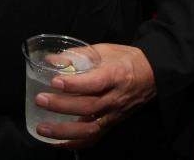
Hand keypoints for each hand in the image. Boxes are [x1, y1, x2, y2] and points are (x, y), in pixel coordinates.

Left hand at [32, 43, 155, 147]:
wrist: (152, 75)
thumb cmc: (126, 60)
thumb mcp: (105, 50)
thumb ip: (78, 55)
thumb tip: (51, 59)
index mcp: (115, 75)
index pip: (94, 83)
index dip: (74, 84)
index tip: (55, 81)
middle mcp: (115, 98)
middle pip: (88, 106)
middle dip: (62, 106)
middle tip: (40, 100)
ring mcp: (114, 114)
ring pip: (89, 128)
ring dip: (64, 131)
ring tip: (42, 128)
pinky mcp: (112, 124)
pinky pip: (93, 138)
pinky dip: (74, 143)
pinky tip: (56, 143)